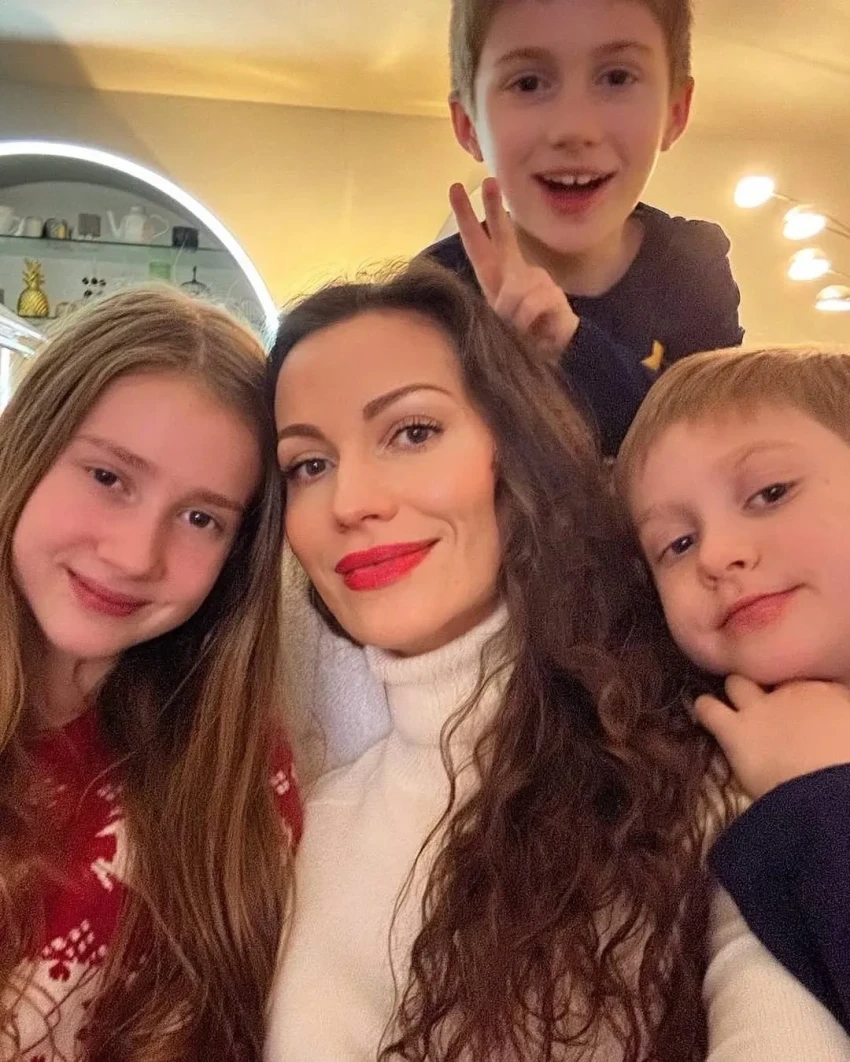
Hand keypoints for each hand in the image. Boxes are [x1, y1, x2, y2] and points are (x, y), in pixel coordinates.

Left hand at [450, 176, 578, 360]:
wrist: (552, 358)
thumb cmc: (519, 340)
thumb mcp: (496, 321)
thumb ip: (496, 303)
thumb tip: (508, 299)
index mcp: (496, 276)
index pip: (478, 241)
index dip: (467, 216)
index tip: (455, 188)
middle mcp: (517, 272)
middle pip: (502, 232)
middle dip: (494, 207)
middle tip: (488, 180)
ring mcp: (538, 280)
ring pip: (516, 288)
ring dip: (511, 314)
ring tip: (517, 329)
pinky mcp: (555, 295)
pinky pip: (532, 304)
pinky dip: (527, 320)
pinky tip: (535, 329)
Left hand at [695, 675, 849, 799]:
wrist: (833, 796)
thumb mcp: (848, 732)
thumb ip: (839, 727)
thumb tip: (834, 732)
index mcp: (831, 693)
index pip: (812, 682)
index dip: (804, 695)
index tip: (805, 708)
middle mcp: (793, 691)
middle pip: (771, 674)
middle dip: (768, 686)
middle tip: (769, 703)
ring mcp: (762, 707)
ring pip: (737, 682)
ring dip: (734, 690)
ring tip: (729, 699)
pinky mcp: (735, 731)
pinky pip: (709, 708)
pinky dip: (703, 709)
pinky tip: (702, 711)